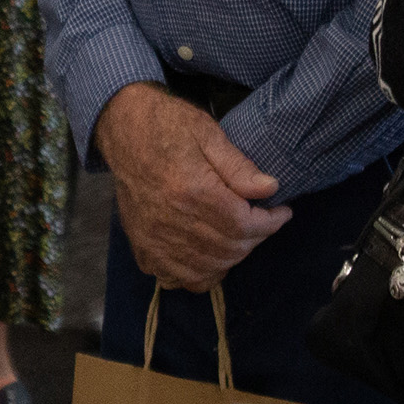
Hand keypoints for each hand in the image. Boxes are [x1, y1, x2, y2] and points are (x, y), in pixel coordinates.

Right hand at [94, 82, 291, 291]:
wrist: (122, 129)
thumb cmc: (168, 126)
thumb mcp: (208, 134)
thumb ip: (239, 166)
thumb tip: (270, 189)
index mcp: (192, 191)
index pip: (244, 225)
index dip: (270, 223)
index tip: (281, 212)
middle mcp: (172, 222)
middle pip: (230, 250)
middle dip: (255, 238)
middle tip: (261, 220)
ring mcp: (154, 239)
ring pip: (209, 269)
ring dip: (231, 256)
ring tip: (238, 234)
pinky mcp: (142, 246)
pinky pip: (178, 277)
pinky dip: (200, 271)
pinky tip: (208, 251)